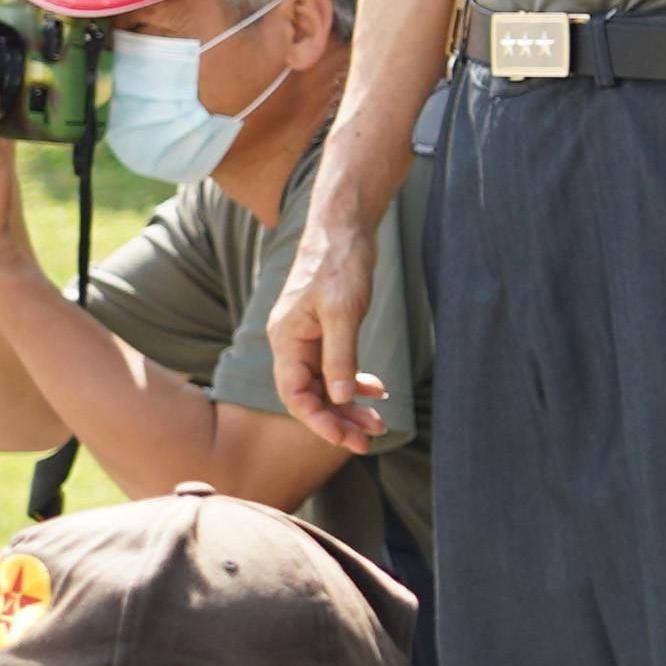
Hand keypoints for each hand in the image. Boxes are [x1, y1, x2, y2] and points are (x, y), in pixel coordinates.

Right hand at [264, 203, 394, 458]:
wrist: (344, 226)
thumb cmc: (340, 263)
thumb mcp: (343, 312)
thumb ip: (341, 357)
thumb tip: (341, 399)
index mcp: (286, 340)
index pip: (295, 396)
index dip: (320, 422)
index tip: (348, 440)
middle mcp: (292, 343)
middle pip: (310, 395)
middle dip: (339, 420)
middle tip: (370, 439)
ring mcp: (308, 337)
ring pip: (325, 384)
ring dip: (350, 405)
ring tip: (378, 421)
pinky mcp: (325, 329)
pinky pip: (336, 367)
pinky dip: (355, 381)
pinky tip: (377, 390)